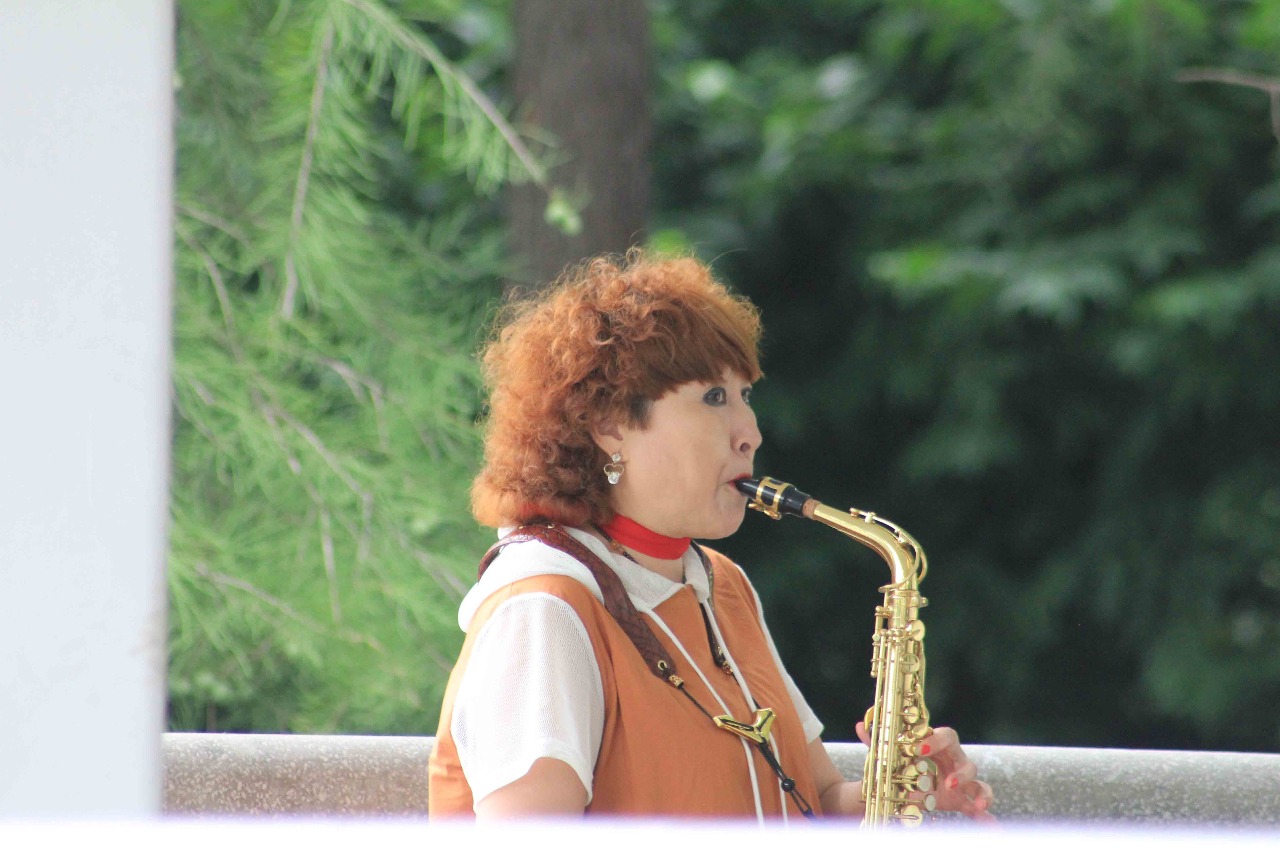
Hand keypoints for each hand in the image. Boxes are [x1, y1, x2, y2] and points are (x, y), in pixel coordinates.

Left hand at [856, 721, 995, 822]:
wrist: (908, 783)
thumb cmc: (905, 762)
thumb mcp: (890, 754)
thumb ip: (877, 742)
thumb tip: (860, 725)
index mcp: (939, 746)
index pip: (947, 735)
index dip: (937, 741)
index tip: (921, 749)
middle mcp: (954, 762)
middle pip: (967, 762)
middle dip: (961, 772)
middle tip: (947, 782)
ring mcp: (961, 783)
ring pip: (979, 784)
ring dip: (981, 794)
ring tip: (978, 805)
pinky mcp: (962, 800)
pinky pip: (978, 807)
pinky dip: (986, 817)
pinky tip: (991, 826)